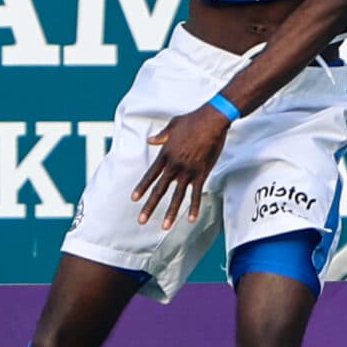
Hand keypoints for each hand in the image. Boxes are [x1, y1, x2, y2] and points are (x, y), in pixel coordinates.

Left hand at [134, 105, 229, 228]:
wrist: (212, 121)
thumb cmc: (193, 120)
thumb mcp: (172, 125)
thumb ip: (161, 136)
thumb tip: (150, 140)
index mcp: (165, 154)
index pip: (150, 175)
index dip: (142, 187)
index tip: (134, 199)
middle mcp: (174, 165)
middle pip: (160, 189)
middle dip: (150, 206)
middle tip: (141, 220)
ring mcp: (188, 171)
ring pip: (177, 196)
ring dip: (170, 212)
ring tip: (164, 226)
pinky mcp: (202, 173)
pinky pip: (196, 193)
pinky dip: (194, 206)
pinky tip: (190, 219)